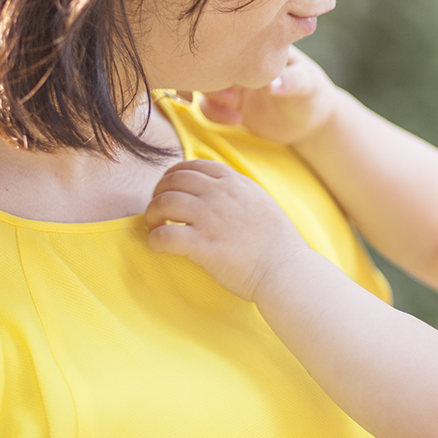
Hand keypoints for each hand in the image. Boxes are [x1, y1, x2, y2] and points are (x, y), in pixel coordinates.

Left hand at [145, 160, 309, 301]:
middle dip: (158, 192)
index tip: (169, 189)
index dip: (173, 175)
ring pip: (163, 203)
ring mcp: (210, 218)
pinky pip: (164, 236)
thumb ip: (239, 191)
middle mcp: (220, 195)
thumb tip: (218, 187)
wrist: (286, 270)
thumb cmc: (277, 243)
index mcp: (235, 183)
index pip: (193, 166)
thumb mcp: (262, 203)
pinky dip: (154, 240)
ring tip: (155, 227)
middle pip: (173, 180)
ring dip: (152, 214)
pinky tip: (159, 247)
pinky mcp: (202, 245)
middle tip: (157, 210)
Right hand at [197, 47, 341, 144]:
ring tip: (232, 104)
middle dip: (209, 76)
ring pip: (202, 83)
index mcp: (258, 43)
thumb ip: (291, 82)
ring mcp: (232, 80)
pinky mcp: (228, 102)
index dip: (222, 49)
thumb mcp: (308, 84)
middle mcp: (240, 59)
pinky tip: (237, 119)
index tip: (232, 70)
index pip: (231, 37)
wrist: (310, 119)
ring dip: (209, 95)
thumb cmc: (313, 92)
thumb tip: (272, 86)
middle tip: (228, 93)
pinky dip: (213, 113)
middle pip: (207, 59)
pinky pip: (206, 105)